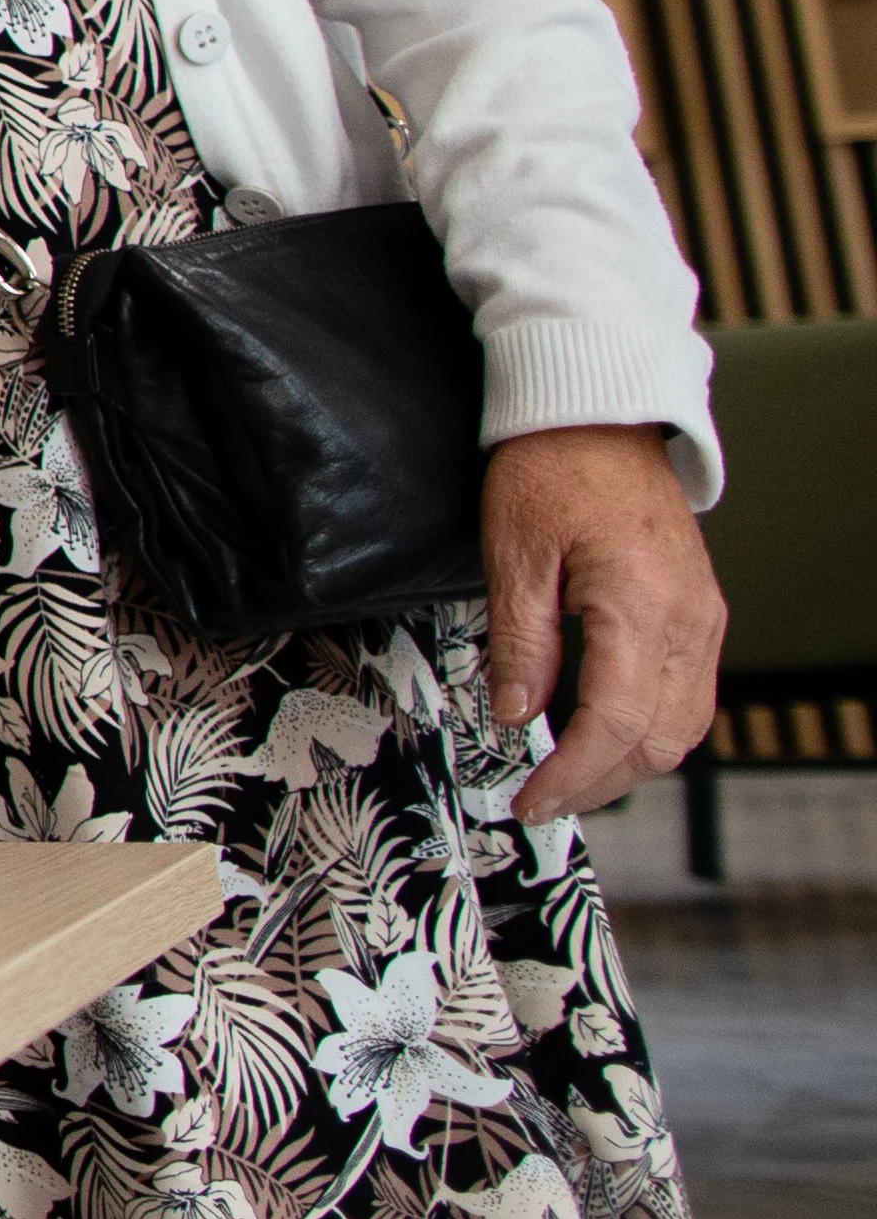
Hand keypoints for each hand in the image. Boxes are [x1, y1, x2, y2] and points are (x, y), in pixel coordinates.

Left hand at [483, 422, 722, 822]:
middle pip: (661, 738)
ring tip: (570, 781)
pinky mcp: (701, 611)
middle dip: (602, 782)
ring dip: (631, 763)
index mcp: (641, 606)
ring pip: (685, 724)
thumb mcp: (513, 556)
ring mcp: (704, 617)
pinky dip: (652, 729)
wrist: (600, 416)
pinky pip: (690, 693)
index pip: (615, 722)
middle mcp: (690, 620)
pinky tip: (606, 736)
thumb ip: (520, 645)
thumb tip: (514, 717)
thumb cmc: (551, 470)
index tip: (530, 801)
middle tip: (542, 802)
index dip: (572, 774)